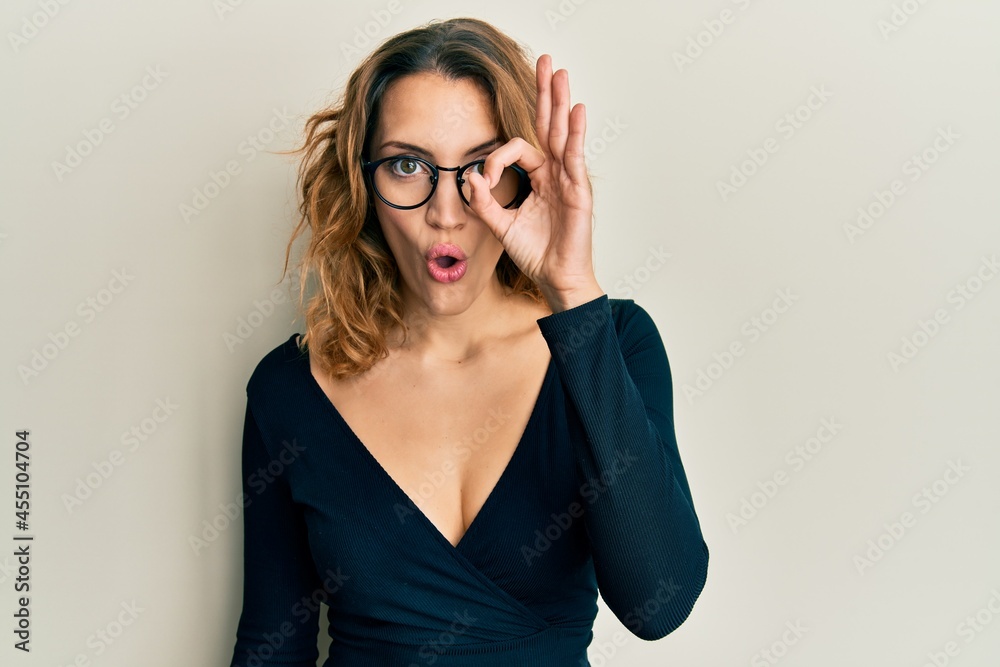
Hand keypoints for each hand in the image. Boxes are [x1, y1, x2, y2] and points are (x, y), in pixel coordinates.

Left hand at [466, 54, 603, 311]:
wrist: (555, 278)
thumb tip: (467, 177)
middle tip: (546, 61)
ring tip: (560, 73)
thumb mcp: (500, 225)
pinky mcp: (578, 191)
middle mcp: (555, 173)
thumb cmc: (535, 253)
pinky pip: (575, 157)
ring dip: (560, 102)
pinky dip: (575, 134)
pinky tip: (575, 111)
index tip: (483, 181)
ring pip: (563, 133)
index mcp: (538, 178)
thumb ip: (483, 202)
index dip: (496, 158)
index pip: (518, 149)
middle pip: (549, 125)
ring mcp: (569, 179)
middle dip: (546, 93)